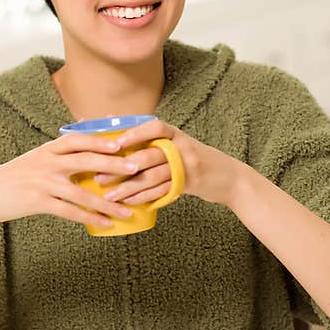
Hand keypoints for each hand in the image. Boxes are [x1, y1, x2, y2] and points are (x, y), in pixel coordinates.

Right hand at [0, 133, 140, 227]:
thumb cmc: (15, 176)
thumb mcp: (37, 156)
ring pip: (81, 191)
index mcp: (48, 149)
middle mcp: (46, 162)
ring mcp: (42, 182)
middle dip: (112, 163)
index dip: (100, 139)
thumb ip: (62, 147)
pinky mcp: (37, 202)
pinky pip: (69, 211)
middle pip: (85, 160)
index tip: (122, 142)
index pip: (78, 139)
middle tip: (135, 167)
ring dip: (107, 202)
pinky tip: (104, 224)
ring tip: (127, 209)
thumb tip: (87, 126)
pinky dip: (89, 218)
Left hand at [93, 118, 243, 206]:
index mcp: (176, 134)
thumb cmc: (195, 160)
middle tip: (99, 176)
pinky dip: (144, 197)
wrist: (230, 178)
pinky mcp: (190, 184)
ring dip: (128, 188)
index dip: (135, 133)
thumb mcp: (178, 145)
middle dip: (121, 167)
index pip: (155, 127)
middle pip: (150, 155)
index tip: (115, 142)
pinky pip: (163, 191)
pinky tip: (129, 202)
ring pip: (153, 177)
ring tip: (109, 196)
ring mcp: (188, 166)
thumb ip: (153, 140)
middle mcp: (182, 147)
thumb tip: (115, 131)